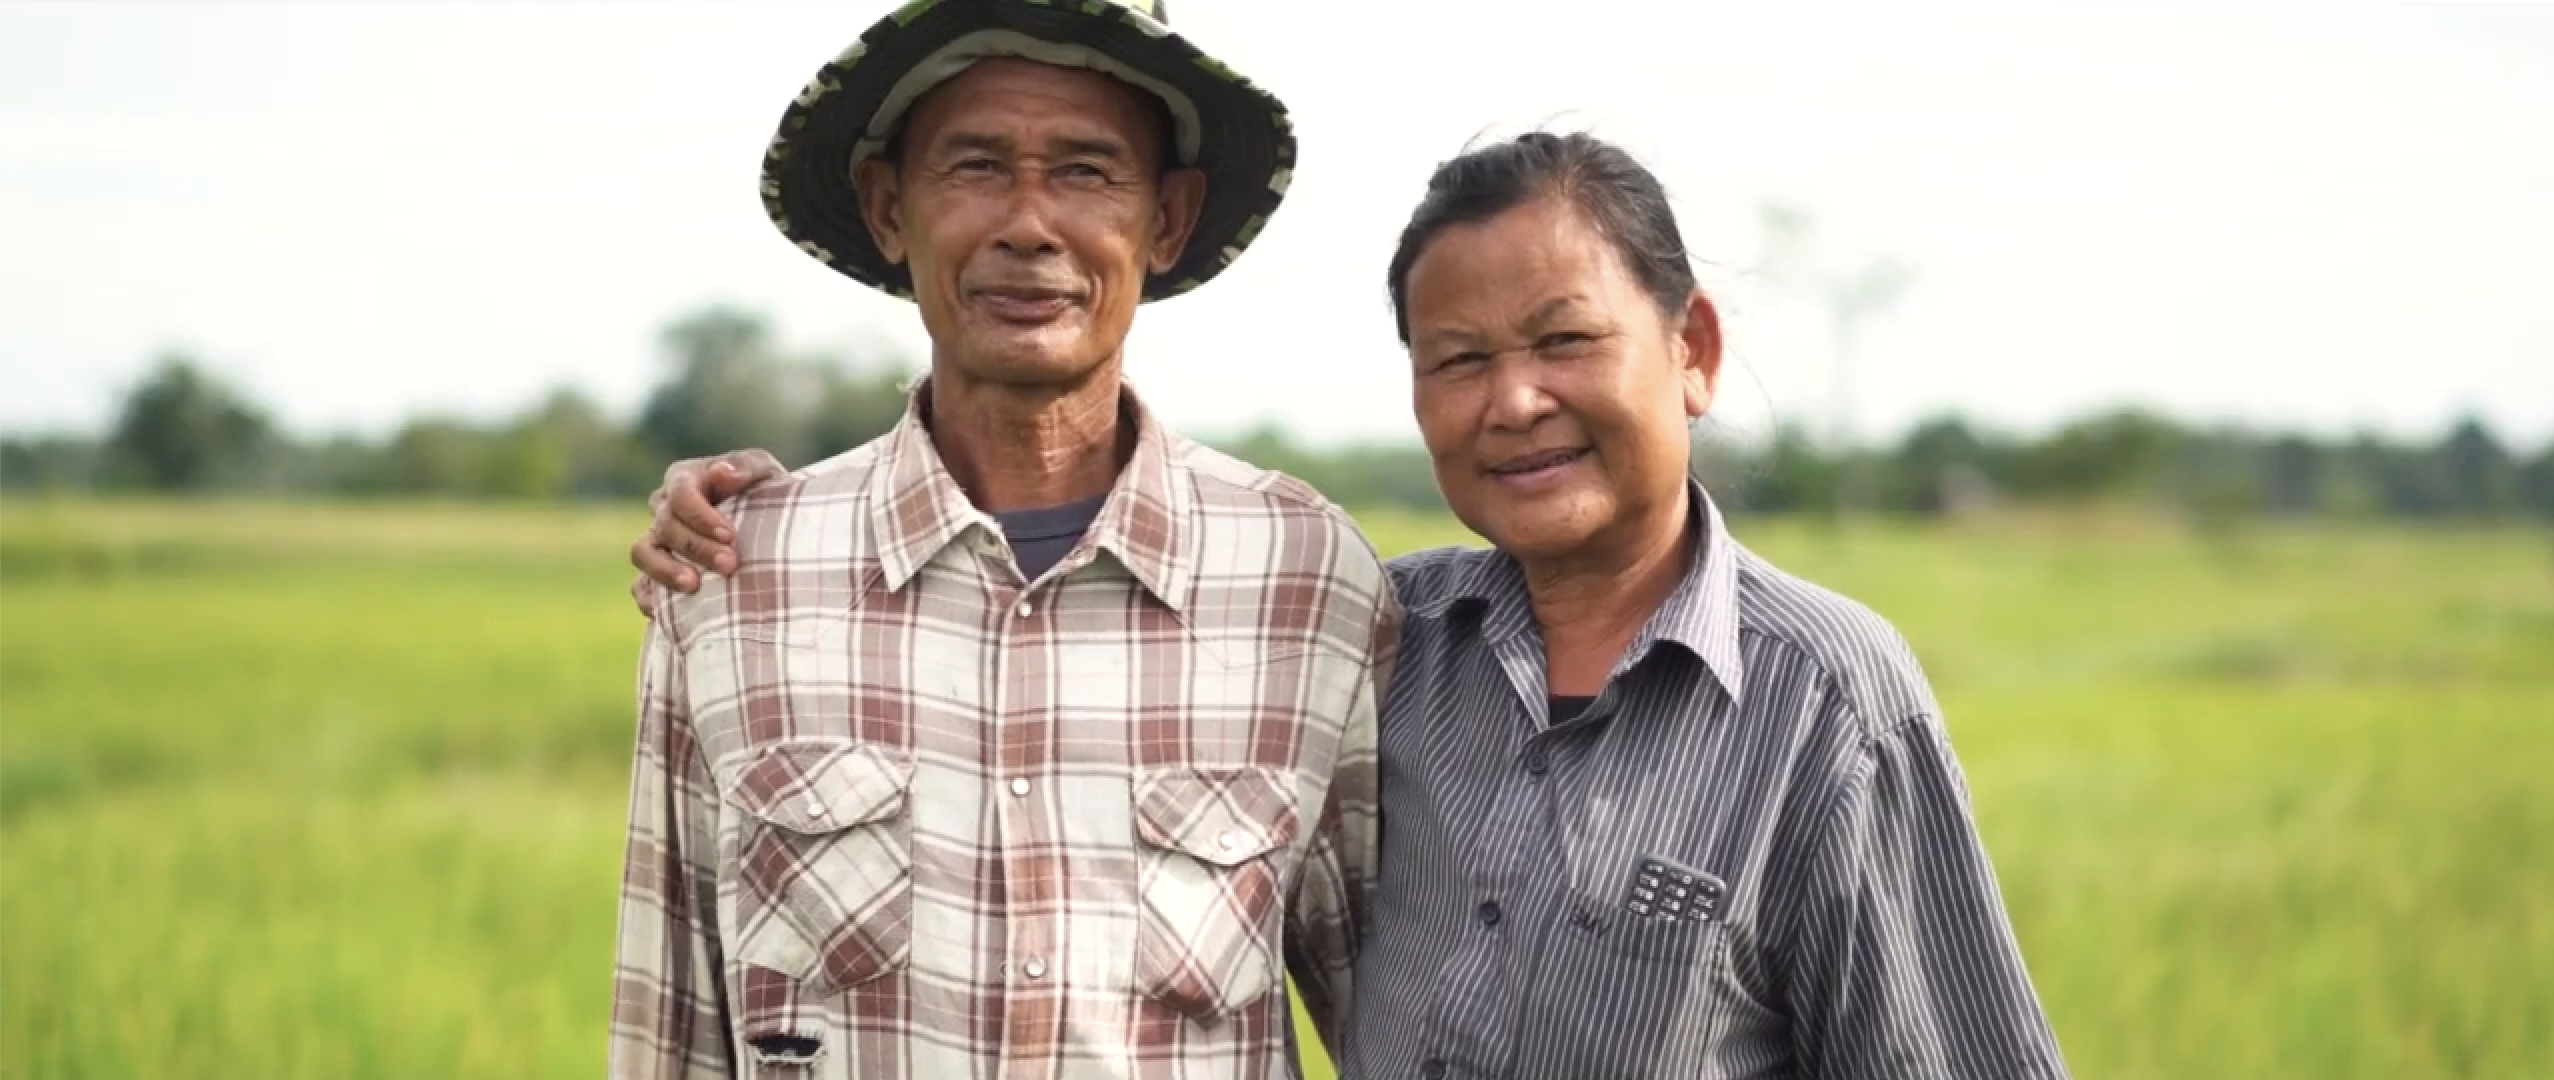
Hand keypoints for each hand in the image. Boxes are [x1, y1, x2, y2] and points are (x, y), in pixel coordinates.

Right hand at [629, 448, 787, 617]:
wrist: (767, 526)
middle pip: (667, 526)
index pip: (681, 493)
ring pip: (642, 553)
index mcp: (685, 479)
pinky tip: (663, 610)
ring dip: (664, 570)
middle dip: (697, 547)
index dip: (701, 515)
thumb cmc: (763, 491)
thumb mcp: (762, 471)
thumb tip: (723, 473)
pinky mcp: (657, 571)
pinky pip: (640, 585)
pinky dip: (648, 597)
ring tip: (692, 586)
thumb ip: (745, 466)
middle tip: (729, 565)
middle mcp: (664, 508)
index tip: (729, 535)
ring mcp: (658, 540)